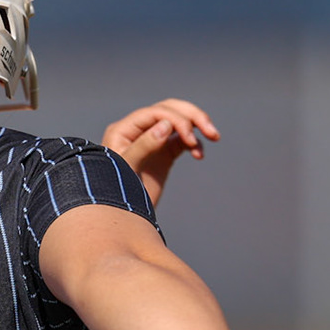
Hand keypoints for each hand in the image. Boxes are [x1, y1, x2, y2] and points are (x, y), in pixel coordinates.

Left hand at [103, 99, 219, 206]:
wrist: (121, 218)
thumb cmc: (115, 193)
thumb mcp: (128, 169)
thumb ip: (143, 145)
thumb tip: (166, 125)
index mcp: (124, 130)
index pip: (155, 113)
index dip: (176, 120)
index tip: (190, 138)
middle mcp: (138, 131)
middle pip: (169, 111)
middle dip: (192, 117)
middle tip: (211, 131)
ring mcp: (151, 141)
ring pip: (178, 122)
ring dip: (197, 125)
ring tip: (214, 136)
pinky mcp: (163, 154)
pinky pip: (182, 140)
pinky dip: (195, 143)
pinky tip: (199, 155)